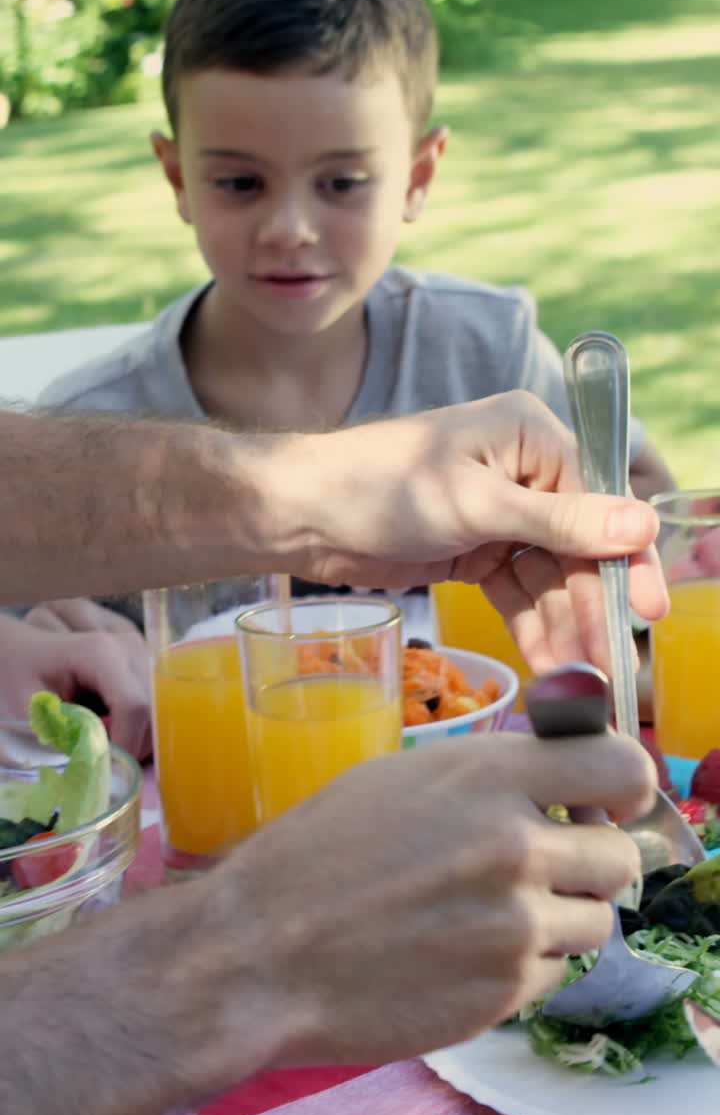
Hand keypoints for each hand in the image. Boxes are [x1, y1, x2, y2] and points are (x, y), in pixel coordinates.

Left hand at [0, 610, 151, 760]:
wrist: (24, 648)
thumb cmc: (22, 674)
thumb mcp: (35, 708)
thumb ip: (69, 733)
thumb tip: (103, 762)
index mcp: (99, 652)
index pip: (134, 705)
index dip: (129, 743)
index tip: (112, 771)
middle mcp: (128, 646)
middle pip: (153, 708)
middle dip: (135, 743)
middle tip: (106, 761)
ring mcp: (140, 651)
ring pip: (160, 708)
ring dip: (139, 734)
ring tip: (105, 740)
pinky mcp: (145, 661)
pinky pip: (156, 702)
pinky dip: (139, 724)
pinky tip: (112, 724)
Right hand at [203, 729, 653, 1069]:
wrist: (259, 954)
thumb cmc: (314, 857)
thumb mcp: (400, 779)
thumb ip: (489, 778)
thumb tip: (556, 789)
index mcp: (489, 777)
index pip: (621, 765)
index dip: (624, 786)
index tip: (608, 803)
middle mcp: (516, 848)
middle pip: (620, 857)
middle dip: (589, 862)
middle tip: (544, 868)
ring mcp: (516, 927)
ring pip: (595, 922)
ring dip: (558, 918)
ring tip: (490, 916)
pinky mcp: (505, 994)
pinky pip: (553, 973)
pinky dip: (523, 966)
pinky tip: (463, 955)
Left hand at [278, 393, 667, 675]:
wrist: (301, 516)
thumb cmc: (382, 488)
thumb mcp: (477, 506)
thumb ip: (561, 523)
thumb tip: (641, 524)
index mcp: (531, 436)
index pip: (600, 500)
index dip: (625, 559)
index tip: (648, 610)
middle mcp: (524, 471)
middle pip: (578, 546)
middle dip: (590, 605)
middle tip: (610, 663)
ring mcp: (500, 513)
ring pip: (548, 576)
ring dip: (562, 624)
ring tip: (579, 677)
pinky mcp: (475, 549)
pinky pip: (516, 591)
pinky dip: (529, 624)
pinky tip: (546, 661)